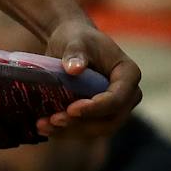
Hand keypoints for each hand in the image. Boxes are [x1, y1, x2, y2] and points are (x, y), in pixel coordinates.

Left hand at [39, 18, 140, 135]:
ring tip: (42, 125)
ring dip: (70, 131)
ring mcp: (115, 109)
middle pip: (109, 120)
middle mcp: (127, 95)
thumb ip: (76, 52)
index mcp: (128, 74)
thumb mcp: (76, 40)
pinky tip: (43, 127)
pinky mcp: (99, 117)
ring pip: (96, 130)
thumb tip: (74, 69)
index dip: (95, 108)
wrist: (72, 44)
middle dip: (81, 124)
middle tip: (54, 120)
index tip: (71, 109)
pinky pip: (85, 130)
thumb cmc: (78, 38)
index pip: (117, 99)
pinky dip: (65, 131)